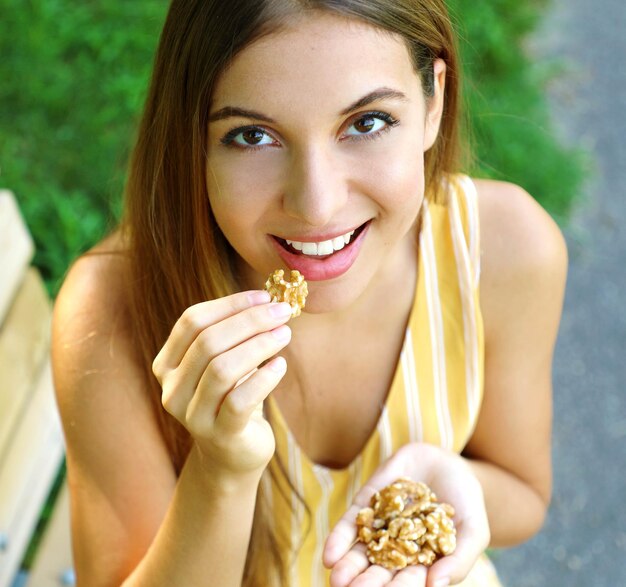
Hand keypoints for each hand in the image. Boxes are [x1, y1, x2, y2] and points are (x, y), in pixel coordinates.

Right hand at [151, 290, 292, 477]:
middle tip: (282, 312)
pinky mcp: (220, 435)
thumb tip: (270, 301)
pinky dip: (265, 378)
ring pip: (222, 369)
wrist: (233, 453)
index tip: (264, 296)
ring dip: (259, 345)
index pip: (192, 321)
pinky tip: (280, 365)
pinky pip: (241, 400)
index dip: (229, 304)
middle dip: (249, 321)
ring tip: (285, 334)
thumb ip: (236, 334)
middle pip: (208, 342)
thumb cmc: (232, 397)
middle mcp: (172, 389)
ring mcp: (192, 415)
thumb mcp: (227, 361)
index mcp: (168, 364)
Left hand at [323, 443, 489, 586]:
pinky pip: (351, 523)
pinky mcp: (367, 503)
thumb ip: (458, 559)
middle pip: (379, 571)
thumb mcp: (473, 531)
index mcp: (422, 563)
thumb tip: (435, 586)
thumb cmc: (467, 503)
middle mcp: (397, 550)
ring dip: (347, 567)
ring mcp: (380, 526)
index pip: (408, 581)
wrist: (450, 462)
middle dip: (366, 582)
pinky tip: (330, 555)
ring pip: (360, 552)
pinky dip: (339, 539)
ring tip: (337, 579)